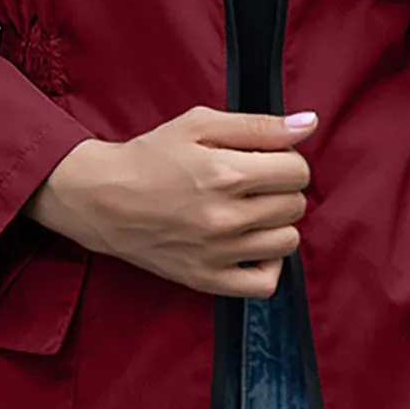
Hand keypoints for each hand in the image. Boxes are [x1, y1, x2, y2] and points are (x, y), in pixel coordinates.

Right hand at [26, 106, 318, 297]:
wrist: (101, 199)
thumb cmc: (150, 157)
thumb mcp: (199, 124)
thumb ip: (258, 125)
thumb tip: (308, 124)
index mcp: (225, 173)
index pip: (297, 171)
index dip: (287, 160)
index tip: (265, 160)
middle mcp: (225, 217)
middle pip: (294, 205)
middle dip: (281, 189)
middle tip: (253, 183)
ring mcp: (217, 253)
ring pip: (287, 242)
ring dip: (276, 224)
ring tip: (250, 212)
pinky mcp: (206, 279)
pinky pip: (265, 284)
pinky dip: (266, 265)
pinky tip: (250, 246)